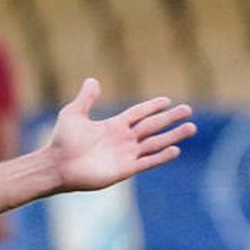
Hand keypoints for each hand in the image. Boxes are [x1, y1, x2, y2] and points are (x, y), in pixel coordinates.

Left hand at [45, 78, 195, 192]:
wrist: (58, 165)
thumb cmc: (63, 141)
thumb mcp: (74, 113)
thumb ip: (86, 98)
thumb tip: (93, 80)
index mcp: (113, 125)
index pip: (138, 113)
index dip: (152, 107)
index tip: (167, 100)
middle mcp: (123, 139)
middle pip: (152, 126)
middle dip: (170, 118)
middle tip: (188, 110)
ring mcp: (126, 154)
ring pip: (155, 142)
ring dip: (173, 136)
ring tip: (191, 128)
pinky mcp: (125, 169)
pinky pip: (148, 161)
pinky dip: (161, 156)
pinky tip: (175, 149)